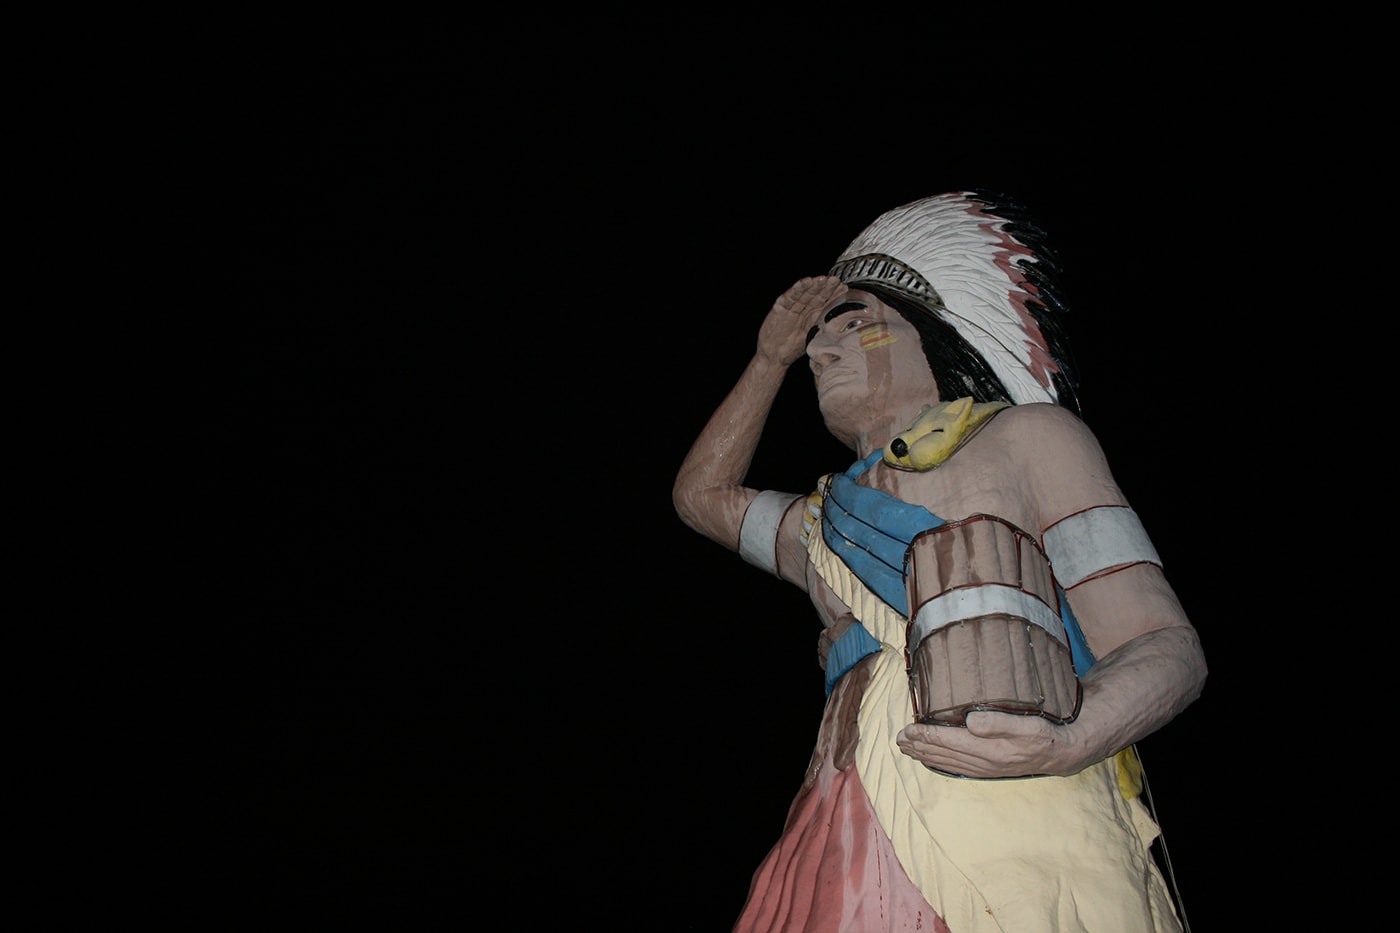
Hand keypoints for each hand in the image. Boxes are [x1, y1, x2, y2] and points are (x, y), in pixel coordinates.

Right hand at [757, 276, 847, 366]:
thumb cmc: (792, 348)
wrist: (773, 356)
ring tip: (821, 279)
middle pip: (815, 295)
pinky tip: (804, 283)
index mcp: (812, 315)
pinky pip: (789, 297)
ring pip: (803, 294)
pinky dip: (796, 290)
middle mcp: (802, 309)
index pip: (825, 302)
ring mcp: (791, 307)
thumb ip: (823, 328)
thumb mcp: (812, 338)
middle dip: (825, 287)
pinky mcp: (780, 308)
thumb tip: (844, 324)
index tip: (844, 288)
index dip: (834, 294)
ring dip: (812, 285)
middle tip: (834, 280)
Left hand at [895, 710, 1091, 778]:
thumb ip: (997, 723)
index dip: (926, 735)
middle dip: (919, 745)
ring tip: (907, 748)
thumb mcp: (1025, 724)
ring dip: (925, 755)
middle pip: (943, 753)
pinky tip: (932, 759)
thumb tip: (970, 719)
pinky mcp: (989, 769)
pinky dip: (940, 762)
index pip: (949, 741)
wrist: (1062, 753)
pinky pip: (957, 767)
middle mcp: (983, 762)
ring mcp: (985, 768)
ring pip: (947, 761)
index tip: (908, 729)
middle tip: (898, 739)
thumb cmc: (1044, 734)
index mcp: (988, 750)